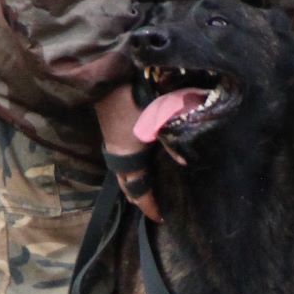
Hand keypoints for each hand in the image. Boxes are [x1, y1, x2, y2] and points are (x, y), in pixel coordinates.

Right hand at [94, 84, 161, 221]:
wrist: (108, 77)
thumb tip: (185, 162)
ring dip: (133, 183)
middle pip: (127, 185)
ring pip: (122, 173)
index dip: (149, 206)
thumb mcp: (160, 120)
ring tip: (147, 188)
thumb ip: (173, 141)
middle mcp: (118, 155)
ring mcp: (113, 143)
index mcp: (129, 158)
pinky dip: (130, 168)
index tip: (159, 217)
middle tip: (151, 206)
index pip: (139, 191)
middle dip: (139, 198)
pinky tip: (139, 163)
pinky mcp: (112, 133)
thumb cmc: (135, 99)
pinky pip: (121, 160)